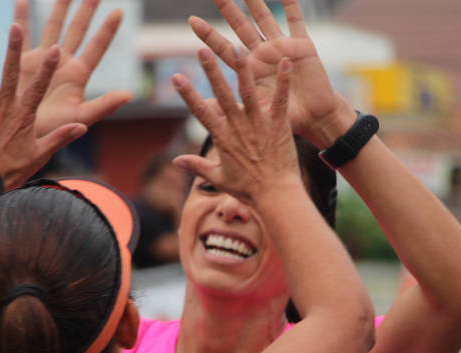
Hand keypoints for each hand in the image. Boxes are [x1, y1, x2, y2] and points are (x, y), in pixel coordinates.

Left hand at [0, 25, 86, 189]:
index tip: (55, 50)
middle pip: (10, 73)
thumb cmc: (13, 169)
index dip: (48, 68)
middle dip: (13, 49)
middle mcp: (4, 107)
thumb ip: (61, 137)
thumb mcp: (41, 154)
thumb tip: (82, 126)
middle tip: (15, 28)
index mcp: (24, 115)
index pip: (39, 87)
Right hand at [13, 0, 131, 136]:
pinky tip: (23, 0)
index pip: (97, 47)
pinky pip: (24, 35)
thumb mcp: (81, 118)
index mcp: (79, 74)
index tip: (120, 11)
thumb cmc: (55, 130)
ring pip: (53, 26)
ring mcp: (44, 59)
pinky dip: (23, 18)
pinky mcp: (23, 61)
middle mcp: (63, 62)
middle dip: (86, 10)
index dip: (108, 30)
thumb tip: (128, 95)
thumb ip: (103, 106)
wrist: (24, 135)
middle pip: (78, 30)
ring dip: (60, 8)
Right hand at [171, 46, 301, 205]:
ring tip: (237, 48)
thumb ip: (196, 166)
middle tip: (202, 50)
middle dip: (211, 71)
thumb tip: (176, 161)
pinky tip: (284, 62)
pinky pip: (280, 99)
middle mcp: (238, 128)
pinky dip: (283, 81)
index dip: (188, 94)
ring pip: (247, 91)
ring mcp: (259, 124)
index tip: (177, 77)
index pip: (201, 112)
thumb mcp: (219, 178)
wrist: (276, 196)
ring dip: (242, 69)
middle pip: (221, 95)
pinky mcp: (278, 125)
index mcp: (222, 138)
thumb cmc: (248, 190)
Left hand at [190, 0, 352, 144]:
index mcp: (249, 70)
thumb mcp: (255, 113)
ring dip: (255, 2)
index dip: (209, 36)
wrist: (314, 117)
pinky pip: (296, 19)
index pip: (224, 49)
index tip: (192, 21)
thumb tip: (204, 107)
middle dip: (228, 9)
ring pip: (264, 18)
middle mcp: (263, 54)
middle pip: (241, 27)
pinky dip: (291, 4)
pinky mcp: (302, 45)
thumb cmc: (285, 118)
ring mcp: (281, 46)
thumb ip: (233, 107)